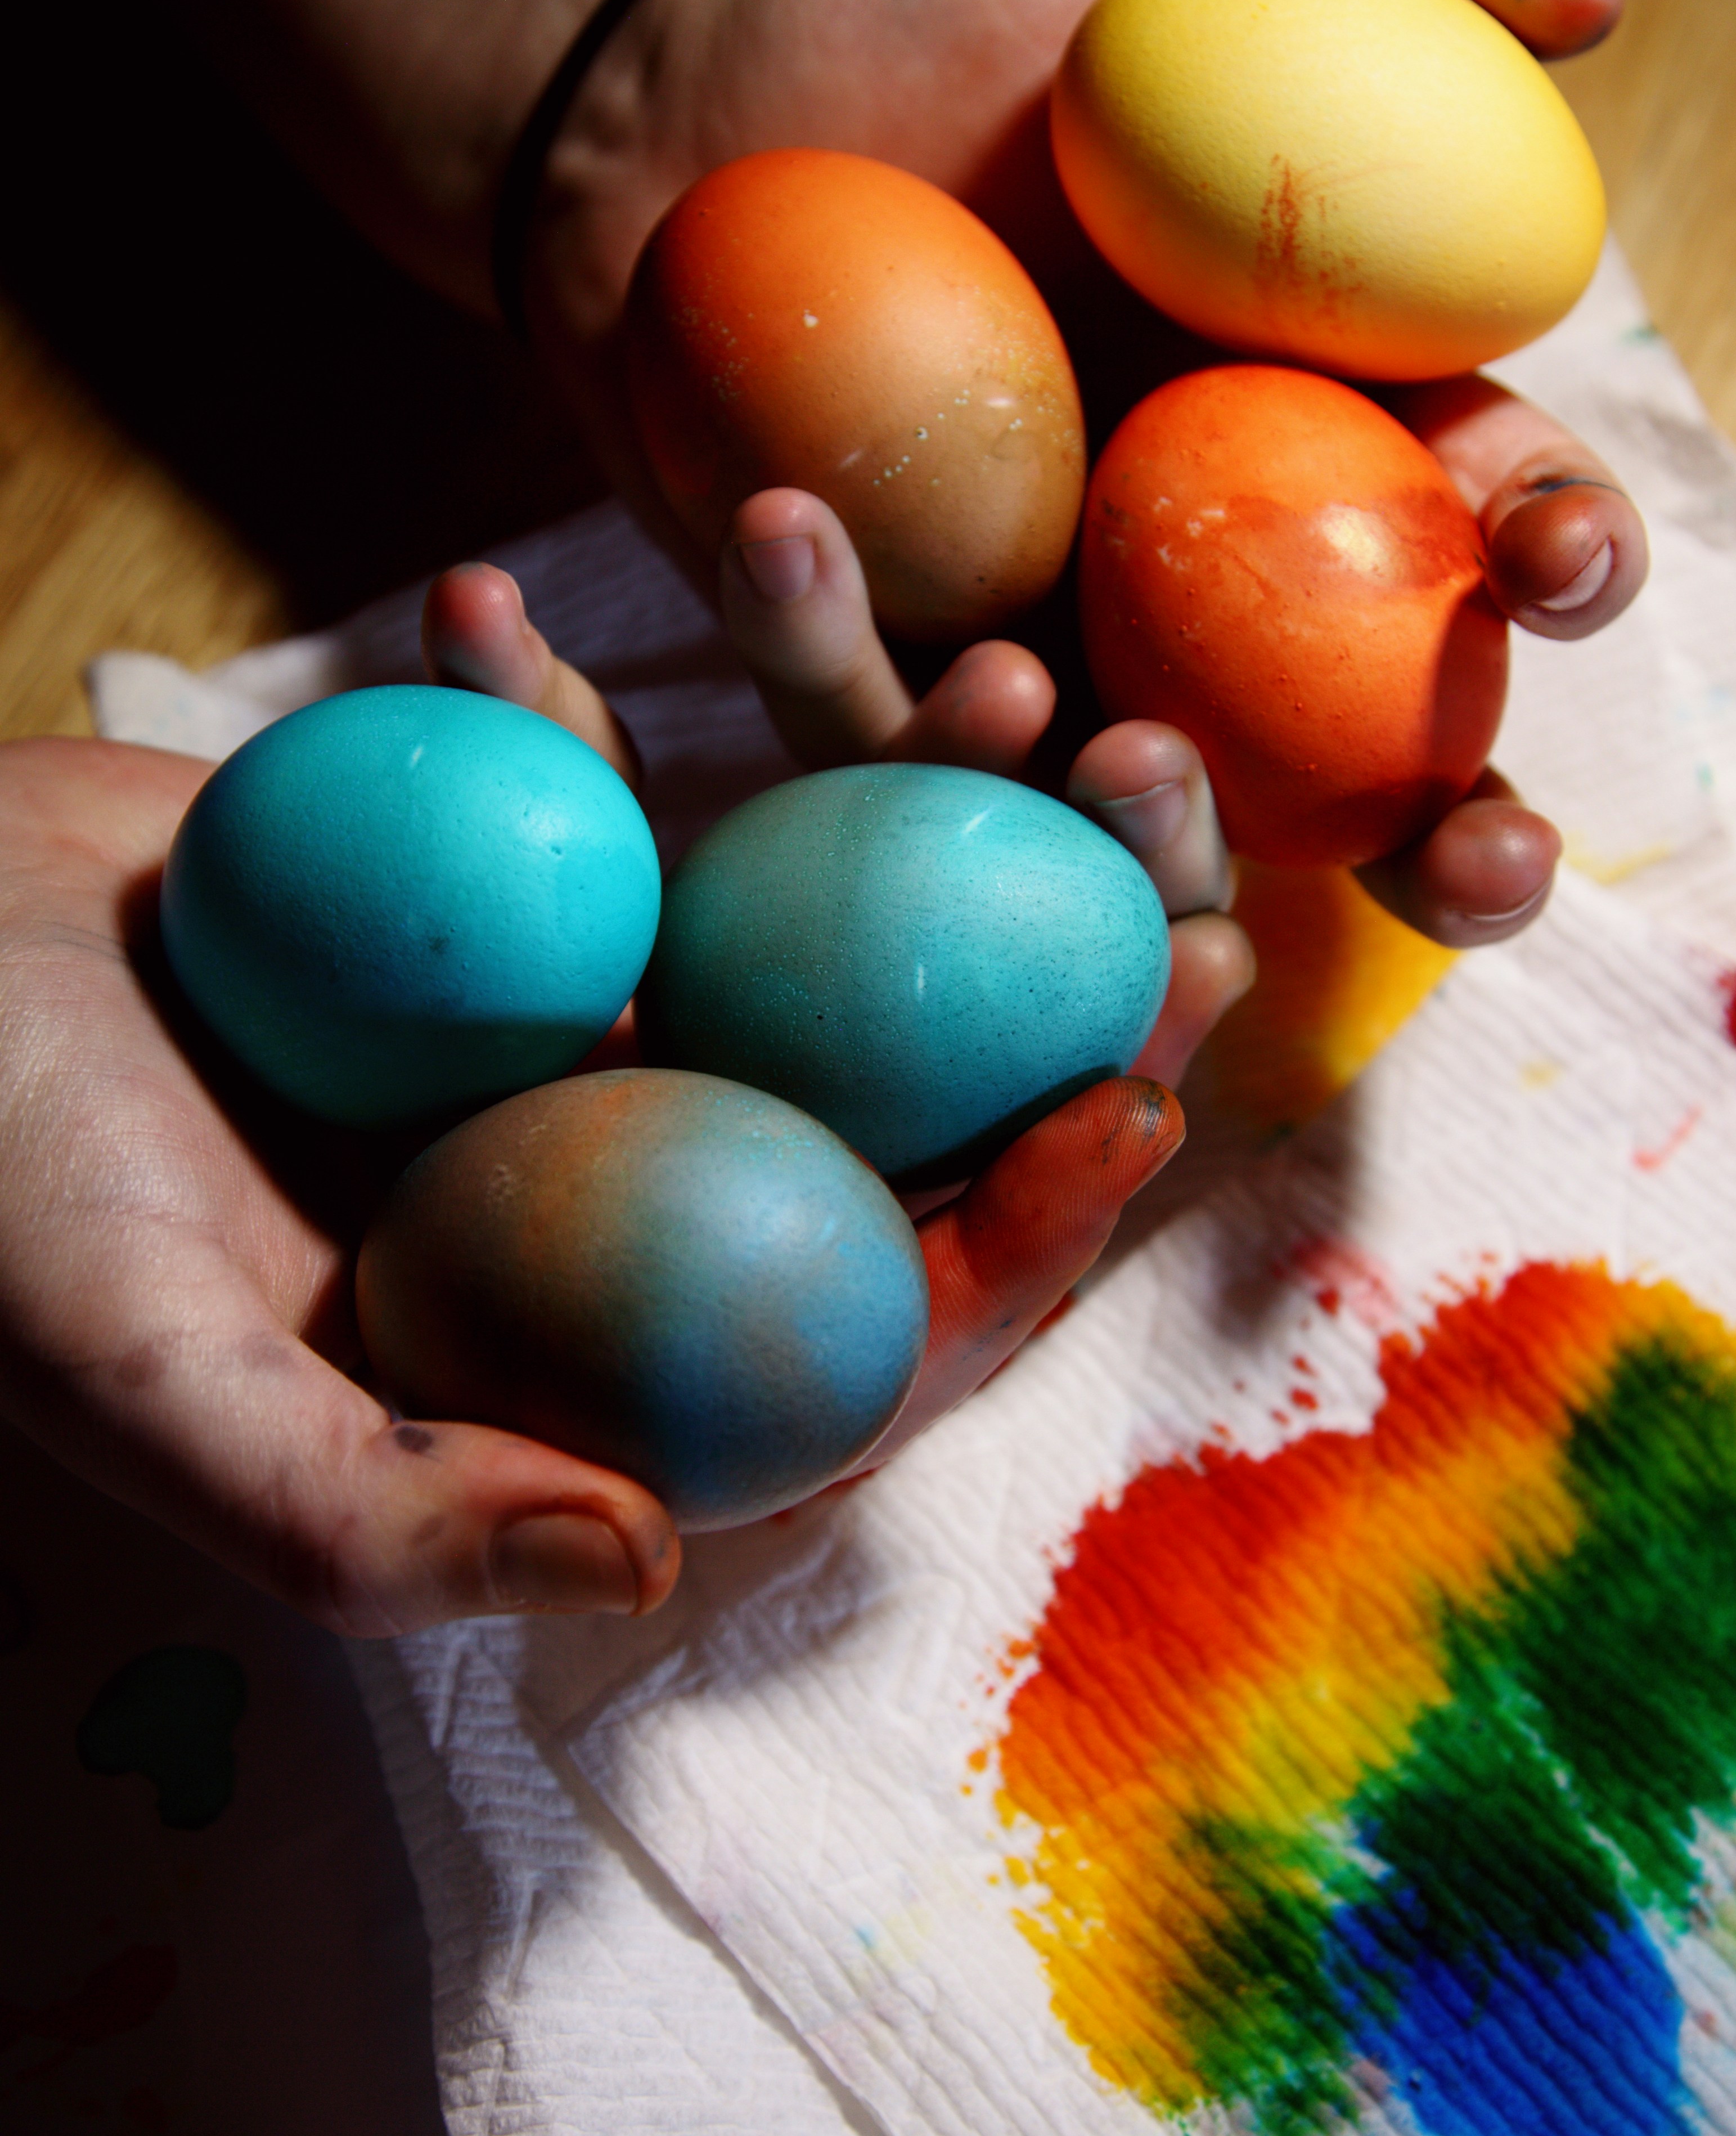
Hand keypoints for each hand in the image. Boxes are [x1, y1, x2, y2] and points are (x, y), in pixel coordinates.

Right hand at [0, 727, 1189, 1636]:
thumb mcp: (148, 1383)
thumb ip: (375, 1514)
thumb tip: (646, 1562)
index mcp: (579, 1367)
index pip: (844, 1339)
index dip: (1004, 1245)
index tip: (1117, 1112)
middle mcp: (615, 1210)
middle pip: (885, 1126)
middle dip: (1044, 1015)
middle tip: (1188, 891)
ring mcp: (581, 1042)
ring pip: (807, 937)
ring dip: (919, 809)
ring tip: (1021, 681)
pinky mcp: (528, 896)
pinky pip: (656, 794)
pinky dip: (700, 691)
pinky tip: (792, 574)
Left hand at [140, 0, 1645, 947]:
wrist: (664, 80)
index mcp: (1322, 417)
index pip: (1490, 508)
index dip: (1562, 549)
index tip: (1562, 560)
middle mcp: (1206, 576)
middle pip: (1376, 748)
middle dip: (1460, 837)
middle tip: (1494, 866)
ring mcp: (1043, 646)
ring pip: (1144, 814)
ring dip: (1172, 835)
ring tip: (1136, 756)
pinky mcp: (866, 677)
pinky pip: (885, 735)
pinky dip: (881, 693)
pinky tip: (845, 582)